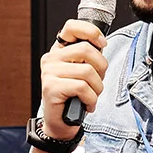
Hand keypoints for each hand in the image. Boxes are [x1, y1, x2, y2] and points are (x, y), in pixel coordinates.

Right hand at [39, 19, 107, 141]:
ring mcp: (49, 73)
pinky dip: (91, 99)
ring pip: (87, 71)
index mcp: (59, 51)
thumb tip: (101, 44)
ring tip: (92, 97)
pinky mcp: (51, 88)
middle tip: (98, 82)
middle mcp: (51, 58)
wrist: (61, 125)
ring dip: (97, 88)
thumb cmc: (74, 99)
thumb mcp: (82, 74)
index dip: (91, 31)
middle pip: (86, 50)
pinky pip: (82, 88)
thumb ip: (88, 58)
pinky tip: (87, 106)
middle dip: (101, 68)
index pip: (72, 27)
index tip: (102, 44)